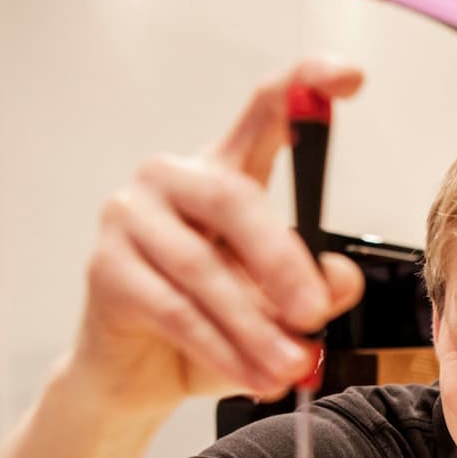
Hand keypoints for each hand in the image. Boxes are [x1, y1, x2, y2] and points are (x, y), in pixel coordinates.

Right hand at [73, 57, 366, 411]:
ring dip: (254, 328)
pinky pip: (175, 310)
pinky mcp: (106, 268)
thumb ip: (317, 288)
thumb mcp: (280, 309)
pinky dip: (221, 349)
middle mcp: (173, 179)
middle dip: (282, 263)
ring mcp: (131, 218)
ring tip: (289, 367)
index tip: (349, 80)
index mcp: (225, 170)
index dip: (306, 88)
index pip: (266, 113)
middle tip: (314, 314)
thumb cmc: (216, 327)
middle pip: (234, 199)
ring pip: (204, 269)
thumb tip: (337, 278)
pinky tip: (253, 377)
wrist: (140, 377)